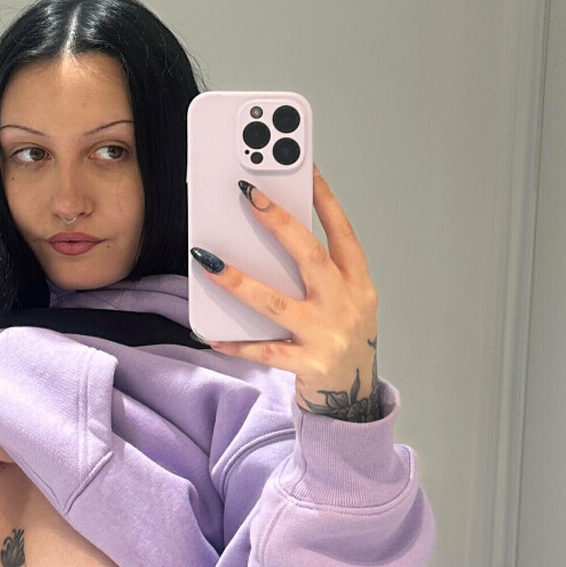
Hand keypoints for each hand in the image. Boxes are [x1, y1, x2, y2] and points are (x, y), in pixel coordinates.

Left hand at [190, 168, 382, 420]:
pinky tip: (210, 334)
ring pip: (276, 303)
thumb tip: (274, 238)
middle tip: (248, 195)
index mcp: (357, 282)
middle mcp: (346, 304)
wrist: (354, 398)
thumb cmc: (342, 339)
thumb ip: (319, 273)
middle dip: (278, 223)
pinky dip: (236, 343)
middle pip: (310, 255)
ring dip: (239, 280)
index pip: (342, 231)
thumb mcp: (344, 301)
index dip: (325, 199)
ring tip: (207, 261)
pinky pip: (264, 351)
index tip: (306, 168)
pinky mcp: (308, 365)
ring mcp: (328, 335)